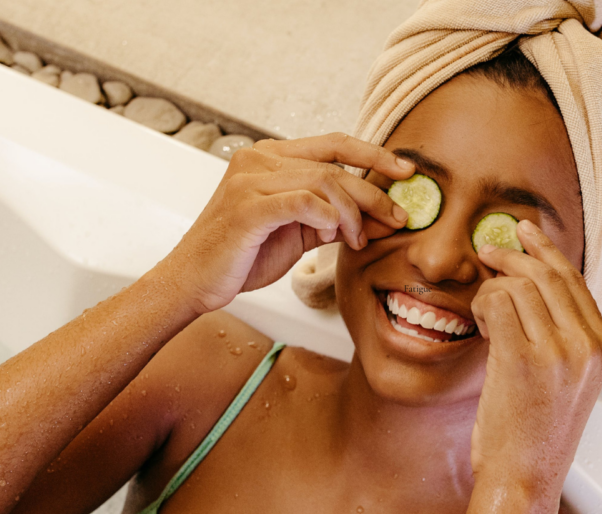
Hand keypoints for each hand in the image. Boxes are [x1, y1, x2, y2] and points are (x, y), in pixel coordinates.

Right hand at [158, 133, 414, 313]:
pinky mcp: (247, 208)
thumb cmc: (244, 255)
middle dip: (374, 194)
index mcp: (271, 157)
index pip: (334, 144)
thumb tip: (383, 217)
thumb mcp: (300, 233)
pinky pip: (303, 202)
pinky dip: (327, 217)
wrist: (194, 281)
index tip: (407, 170)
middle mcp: (259, 159)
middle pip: (335, 166)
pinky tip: (332, 234)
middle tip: (396, 218)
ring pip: (324, 182)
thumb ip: (336, 219)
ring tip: (358, 240)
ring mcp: (250, 180)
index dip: (374, 154)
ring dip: (352, 214)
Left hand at [468, 220, 601, 495]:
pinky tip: (480, 325)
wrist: (524, 478)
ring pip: (519, 286)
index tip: (524, 233)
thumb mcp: (567, 380)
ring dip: (491, 290)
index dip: (545, 251)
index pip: (575, 280)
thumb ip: (562, 335)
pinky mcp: (524, 359)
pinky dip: (482, 305)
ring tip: (482, 314)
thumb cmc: (535, 434)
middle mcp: (588, 345)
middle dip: (513, 255)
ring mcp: (559, 351)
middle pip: (548, 274)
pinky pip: (498, 303)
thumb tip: (531, 287)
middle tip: (487, 251)